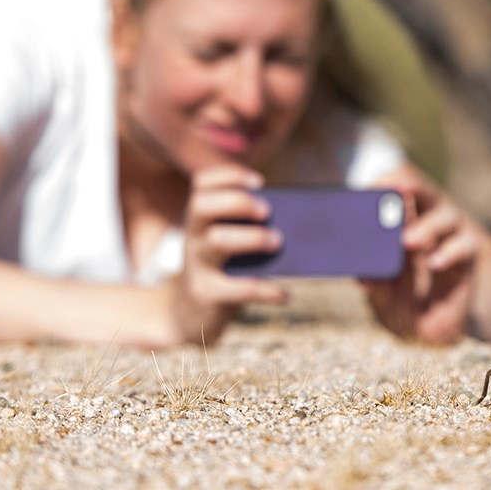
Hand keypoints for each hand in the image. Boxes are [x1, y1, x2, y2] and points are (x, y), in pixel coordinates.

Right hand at [172, 164, 287, 342]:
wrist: (191, 315)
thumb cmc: (224, 270)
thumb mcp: (230, 244)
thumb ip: (252, 228)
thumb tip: (299, 220)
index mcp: (201, 217)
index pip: (203, 183)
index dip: (229, 175)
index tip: (260, 182)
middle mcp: (194, 235)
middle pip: (203, 206)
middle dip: (237, 202)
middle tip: (267, 211)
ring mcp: (198, 265)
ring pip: (218, 241)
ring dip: (252, 238)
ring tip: (278, 242)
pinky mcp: (207, 294)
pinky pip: (237, 289)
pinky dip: (265, 290)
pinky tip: (285, 293)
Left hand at [361, 166, 478, 343]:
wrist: (425, 333)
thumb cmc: (398, 300)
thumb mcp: (382, 292)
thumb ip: (376, 280)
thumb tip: (363, 275)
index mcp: (403, 222)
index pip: (396, 193)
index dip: (386, 184)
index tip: (371, 187)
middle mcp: (429, 222)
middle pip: (425, 194)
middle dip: (410, 191)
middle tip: (394, 195)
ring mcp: (451, 237)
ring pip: (448, 218)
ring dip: (428, 227)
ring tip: (408, 241)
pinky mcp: (467, 259)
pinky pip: (466, 246)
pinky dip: (451, 252)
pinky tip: (434, 263)